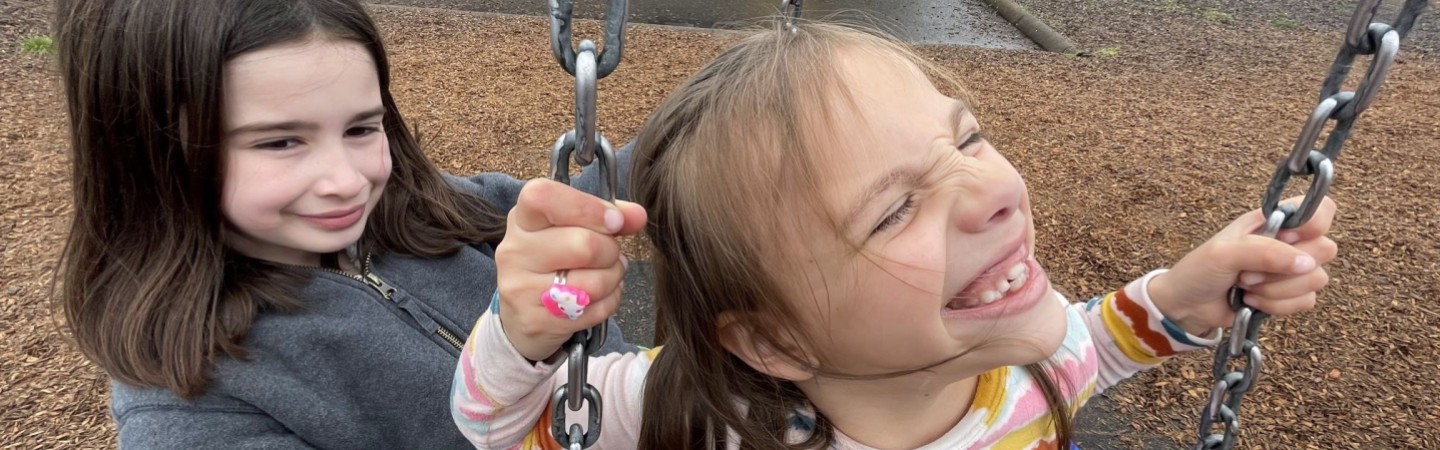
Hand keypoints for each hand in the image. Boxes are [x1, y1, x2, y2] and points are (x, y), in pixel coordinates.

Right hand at [494, 179, 646, 361]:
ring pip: (594, 283)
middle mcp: (515, 251)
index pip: (544, 197)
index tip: (613, 220)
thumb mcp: (570, 229)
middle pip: (583, 245)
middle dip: (611, 250)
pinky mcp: (536, 322)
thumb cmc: (552, 262)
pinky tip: (598, 297)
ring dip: (613, 278)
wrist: (521, 316)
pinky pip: (595, 310)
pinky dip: (609, 302)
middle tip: (610, 254)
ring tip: (607, 275)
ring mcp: (521, 290)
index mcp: (523, 219)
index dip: (587, 207)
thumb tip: (637, 215)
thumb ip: (607, 215)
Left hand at [1149, 196, 1337, 334]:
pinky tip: (1252, 302)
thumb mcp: (1224, 253)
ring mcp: (1290, 271)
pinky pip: (1306, 301)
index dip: (1314, 225)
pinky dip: (1277, 306)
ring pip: (1316, 279)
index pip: (1322, 210)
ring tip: (1245, 286)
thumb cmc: (1199, 271)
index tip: (1288, 240)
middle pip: (1325, 249)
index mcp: (1273, 222)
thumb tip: (1306, 263)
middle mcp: (1288, 243)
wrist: (1186, 307)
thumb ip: (1265, 252)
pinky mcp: (1289, 296)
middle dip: (1284, 267)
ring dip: (1277, 289)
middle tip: (1248, 272)